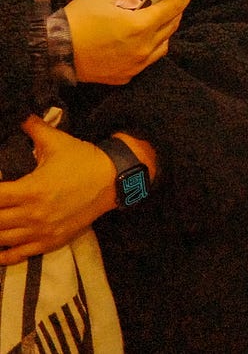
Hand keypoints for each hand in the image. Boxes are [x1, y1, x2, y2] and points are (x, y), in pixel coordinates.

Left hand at [0, 117, 114, 263]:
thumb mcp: (58, 141)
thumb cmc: (84, 159)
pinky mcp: (51, 241)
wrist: (115, 179)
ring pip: (1, 239)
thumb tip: (19, 114)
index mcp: (31, 189)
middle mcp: (33, 214)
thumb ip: (33, 128)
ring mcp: (42, 231)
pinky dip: (3, 255)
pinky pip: (19, 254)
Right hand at [67, 0, 188, 84]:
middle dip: (173, 10)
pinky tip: (138, 40)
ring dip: (163, 30)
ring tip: (152, 20)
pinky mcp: (125, 76)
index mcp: (141, 25)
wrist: (53, 51)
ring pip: (164, 45)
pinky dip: (149, 48)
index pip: (175, 7)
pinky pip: (147, 60)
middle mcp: (144, 47)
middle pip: (172, 25)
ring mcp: (136, 65)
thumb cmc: (76, 20)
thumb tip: (139, 0)